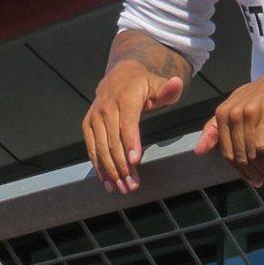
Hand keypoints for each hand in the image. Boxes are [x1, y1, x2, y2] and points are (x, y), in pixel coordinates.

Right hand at [83, 59, 183, 193]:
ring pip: (100, 147)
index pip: (128, 122)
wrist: (119, 75)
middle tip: (132, 185)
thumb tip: (176, 84)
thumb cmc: (142, 85)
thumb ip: (168, 89)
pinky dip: (98, 166)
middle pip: (113, 140)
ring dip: (111, 170)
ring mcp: (94, 116)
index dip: (131, 142)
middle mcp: (106, 106)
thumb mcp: (157, 84)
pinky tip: (108, 182)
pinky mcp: (87, 124)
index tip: (135, 161)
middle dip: (122, 165)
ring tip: (122, 188)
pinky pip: (91, 148)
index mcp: (125, 97)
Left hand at [194, 52, 263, 186]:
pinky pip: (263, 146)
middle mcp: (232, 112)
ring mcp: (248, 112)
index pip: (226, 154)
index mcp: (222, 112)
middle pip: (239, 157)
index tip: (256, 179)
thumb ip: (217, 126)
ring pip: (252, 155)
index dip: (242, 171)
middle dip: (256, 174)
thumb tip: (198, 152)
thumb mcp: (240, 104)